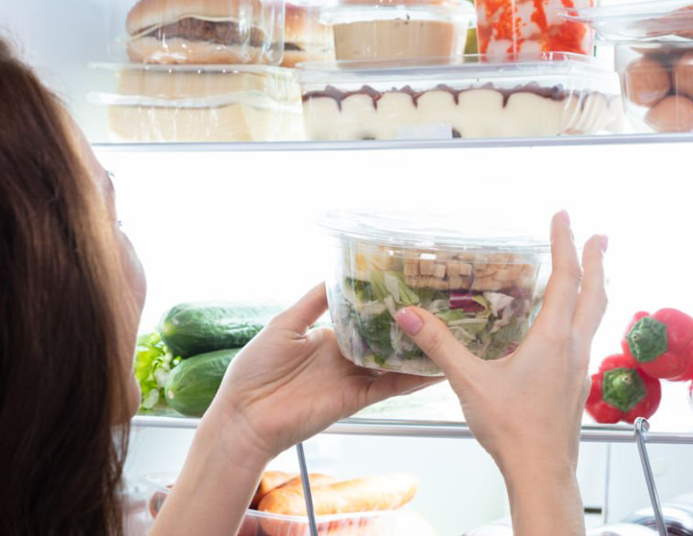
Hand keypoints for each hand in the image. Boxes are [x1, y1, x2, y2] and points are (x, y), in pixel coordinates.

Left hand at [206, 284, 437, 468]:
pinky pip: (389, 387)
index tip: (408, 287)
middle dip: (408, 327)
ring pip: (393, 362)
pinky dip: (412, 379)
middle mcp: (344, 357)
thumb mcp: (284, 324)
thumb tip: (336, 275)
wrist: (245, 417)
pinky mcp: (356, 399)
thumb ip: (313, 302)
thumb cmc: (254, 370)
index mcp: (328, 337)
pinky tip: (435, 368)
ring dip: (417, 352)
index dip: (384, 305)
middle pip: (384, 339)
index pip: (364, 318)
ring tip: (448, 335)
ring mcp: (352, 378)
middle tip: (439, 308)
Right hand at [393, 211, 606, 473]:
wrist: (542, 472)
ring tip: (591, 274)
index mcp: (552, 339)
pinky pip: (585, 338)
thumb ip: (439, 345)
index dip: (565, 244)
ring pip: (595, 317)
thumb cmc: (512, 429)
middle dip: (598, 260)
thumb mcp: (469, 382)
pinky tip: (567, 328)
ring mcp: (579, 368)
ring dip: (595, 288)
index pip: (565, 278)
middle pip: (595, 293)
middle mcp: (573, 348)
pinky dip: (583, 317)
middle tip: (600, 236)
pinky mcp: (576, 385)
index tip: (564, 217)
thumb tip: (409, 315)